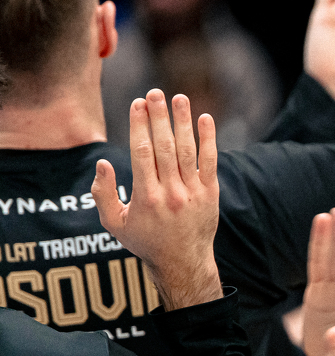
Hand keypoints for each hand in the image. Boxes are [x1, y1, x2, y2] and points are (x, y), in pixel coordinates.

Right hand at [92, 90, 221, 310]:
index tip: (137, 103)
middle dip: (159, 117)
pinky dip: (209, 140)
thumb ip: (103, 194)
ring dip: (184, 122)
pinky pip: (210, 162)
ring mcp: (193, 192)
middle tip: (155, 93)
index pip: (143, 153)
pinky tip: (205, 118)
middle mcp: (171, 192)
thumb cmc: (145, 242)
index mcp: (146, 197)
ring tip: (178, 98)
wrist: (183, 262)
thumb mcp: (114, 223)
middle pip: (165, 147)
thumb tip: (102, 163)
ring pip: (188, 150)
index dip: (140, 126)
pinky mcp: (210, 193)